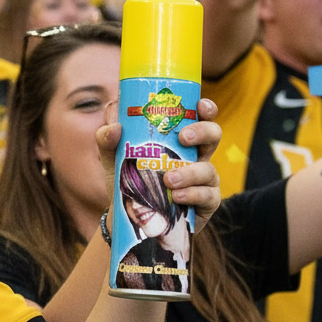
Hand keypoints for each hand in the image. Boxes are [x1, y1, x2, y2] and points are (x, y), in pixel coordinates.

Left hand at [96, 98, 221, 232]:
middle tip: (184, 138)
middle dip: (203, 132)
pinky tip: (176, 196)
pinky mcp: (206, 203)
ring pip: (209, 169)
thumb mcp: (114, 158)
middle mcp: (196, 156)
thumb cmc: (128, 180)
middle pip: (214, 136)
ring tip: (168, 179)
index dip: (206, 109)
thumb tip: (114, 127)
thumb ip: (107, 140)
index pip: (200, 118)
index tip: (200, 106)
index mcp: (179, 140)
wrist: (130, 216)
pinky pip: (208, 196)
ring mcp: (204, 180)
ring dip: (190, 172)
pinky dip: (192, 194)